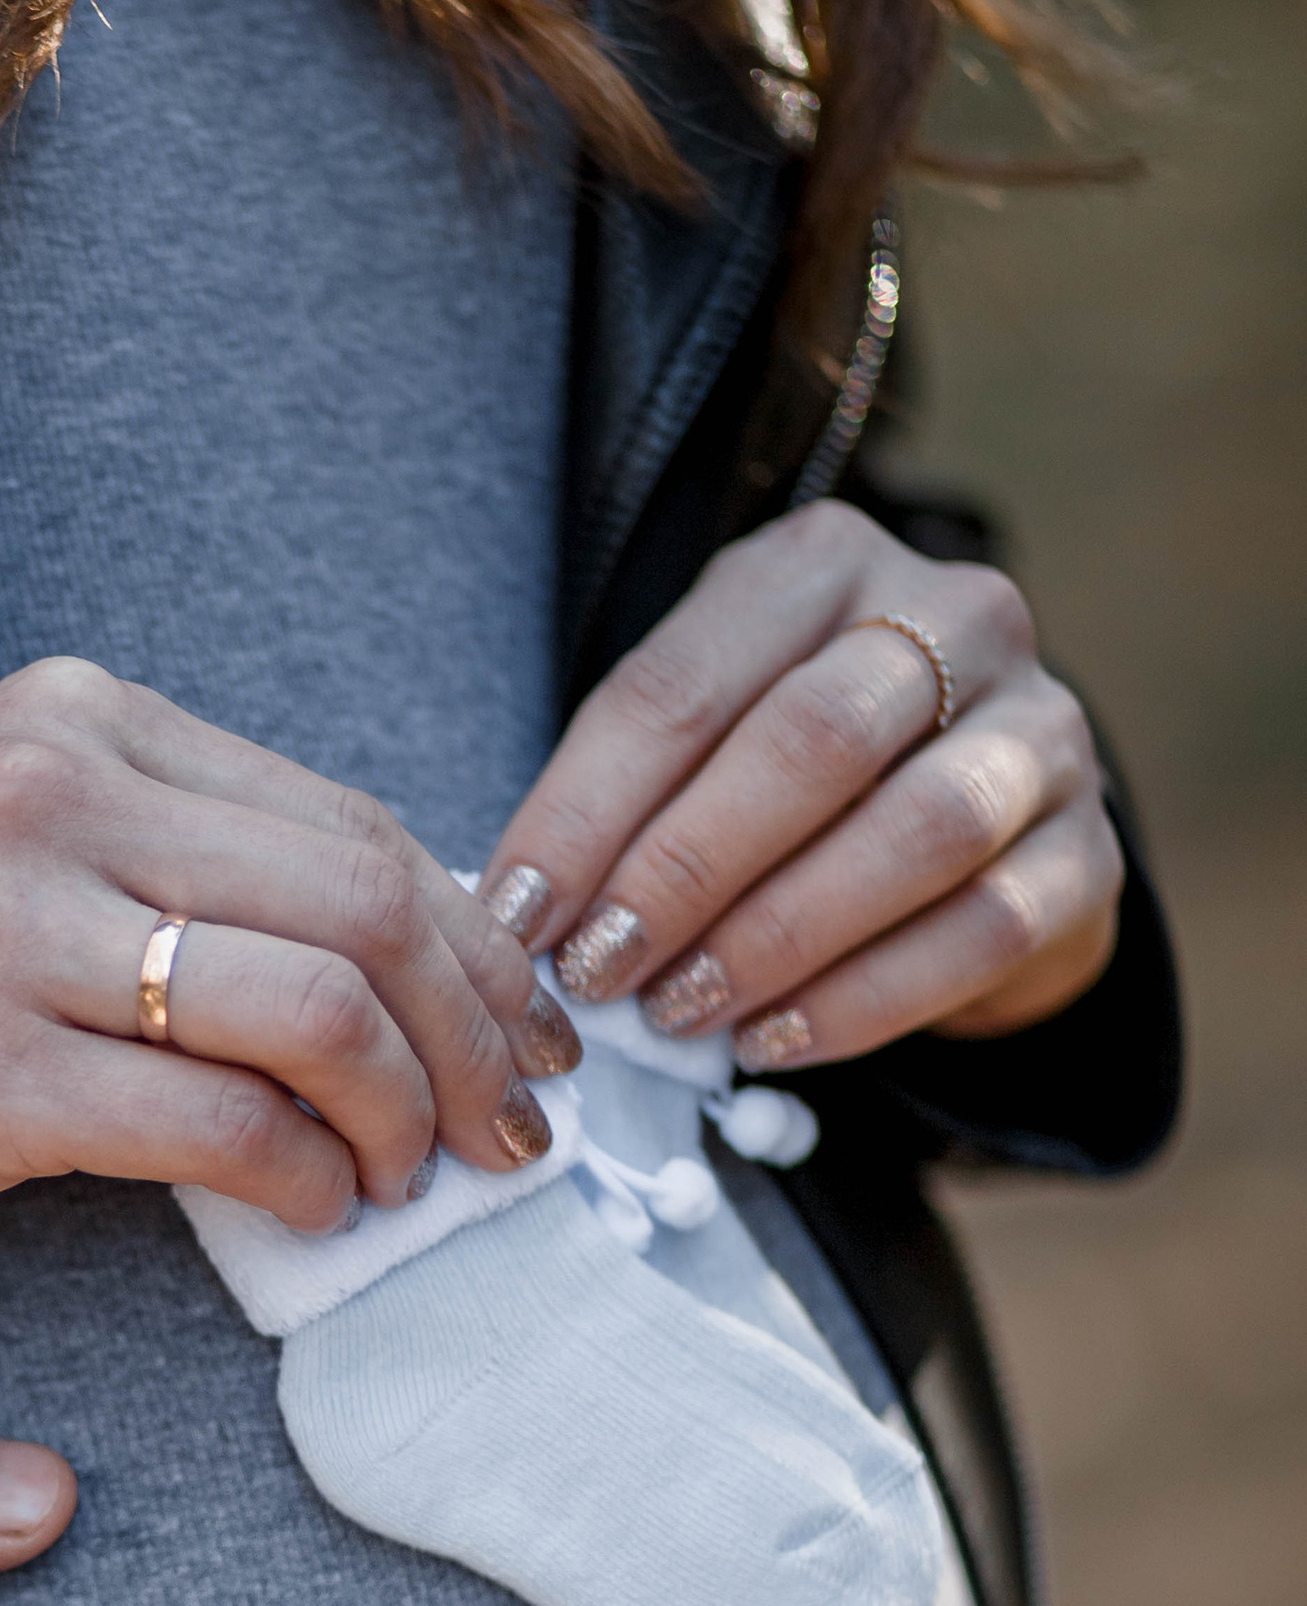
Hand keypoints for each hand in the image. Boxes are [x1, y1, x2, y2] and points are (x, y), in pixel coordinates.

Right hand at [0, 660, 572, 1361]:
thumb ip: (146, 860)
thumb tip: (353, 950)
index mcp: (67, 721)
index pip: (345, 814)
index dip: (469, 937)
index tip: (517, 1026)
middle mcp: (45, 792)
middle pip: (369, 893)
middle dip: (481, 1026)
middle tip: (518, 1123)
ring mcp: (5, 930)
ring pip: (318, 1003)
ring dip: (413, 1110)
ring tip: (428, 1178)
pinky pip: (220, 1126)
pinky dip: (306, 1181)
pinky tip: (317, 1218)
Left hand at [476, 502, 1122, 1069]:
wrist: (972, 830)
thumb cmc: (792, 782)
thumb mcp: (703, 739)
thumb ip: (629, 797)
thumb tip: (521, 917)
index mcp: (824, 563)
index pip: (684, 683)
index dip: (585, 811)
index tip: (518, 916)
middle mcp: (955, 617)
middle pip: (810, 742)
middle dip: (684, 872)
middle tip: (599, 973)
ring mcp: (1040, 729)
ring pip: (918, 831)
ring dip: (777, 938)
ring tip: (680, 1015)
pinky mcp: (1088, 850)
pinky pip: (984, 929)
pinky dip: (865, 999)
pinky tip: (775, 1042)